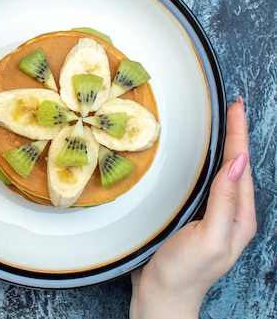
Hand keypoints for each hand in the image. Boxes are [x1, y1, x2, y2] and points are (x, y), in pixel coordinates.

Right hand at [130, 96, 256, 318]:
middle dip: (237, 135)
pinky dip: (210, 165)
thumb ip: (226, 202)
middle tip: (233, 107)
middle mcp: (232, 214)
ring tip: (226, 125)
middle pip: (237, 166)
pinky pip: (209, 184)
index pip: (242, 166)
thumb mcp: (209, 237)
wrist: (163, 296)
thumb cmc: (185, 272)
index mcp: (240, 217)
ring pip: (224, 173)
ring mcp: (215, 216)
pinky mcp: (198, 218)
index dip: (239, 134)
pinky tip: (205, 160)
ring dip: (226, 147)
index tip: (236, 107)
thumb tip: (237, 166)